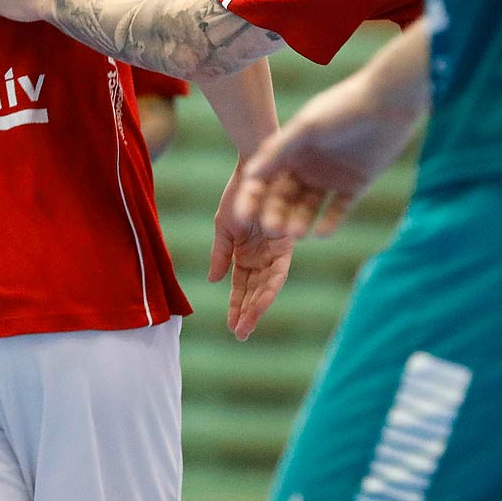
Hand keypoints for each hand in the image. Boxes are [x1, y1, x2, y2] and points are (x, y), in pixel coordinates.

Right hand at [210, 162, 294, 340]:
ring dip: (258, 305)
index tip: (231, 327)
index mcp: (249, 253)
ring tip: (248, 324)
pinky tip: (259, 300)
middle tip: (240, 335)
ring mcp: (277, 248)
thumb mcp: (224, 227)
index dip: (237, 306)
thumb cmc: (238, 194)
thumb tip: (213, 281)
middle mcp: (266, 254)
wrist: (253, 165)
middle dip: (248, 312)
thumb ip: (221, 254)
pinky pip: (278, 269)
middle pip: (257, 290)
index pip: (243, 285)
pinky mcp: (287, 240)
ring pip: (268, 285)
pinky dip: (269, 285)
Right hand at [236, 69, 420, 238]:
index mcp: (290, 150)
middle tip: (273, 229)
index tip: (243, 217)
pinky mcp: (354, 186)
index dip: (252, 198)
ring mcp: (330, 177)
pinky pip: (338, 210)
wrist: (388, 104)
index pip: (264, 179)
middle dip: (276, 214)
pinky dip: (329, 222)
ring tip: (296, 233)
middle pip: (284, 197)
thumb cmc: (342, 108)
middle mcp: (306, 166)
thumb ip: (278, 150)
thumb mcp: (306, 127)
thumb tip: (249, 173)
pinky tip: (321, 233)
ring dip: (300, 220)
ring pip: (309, 207)